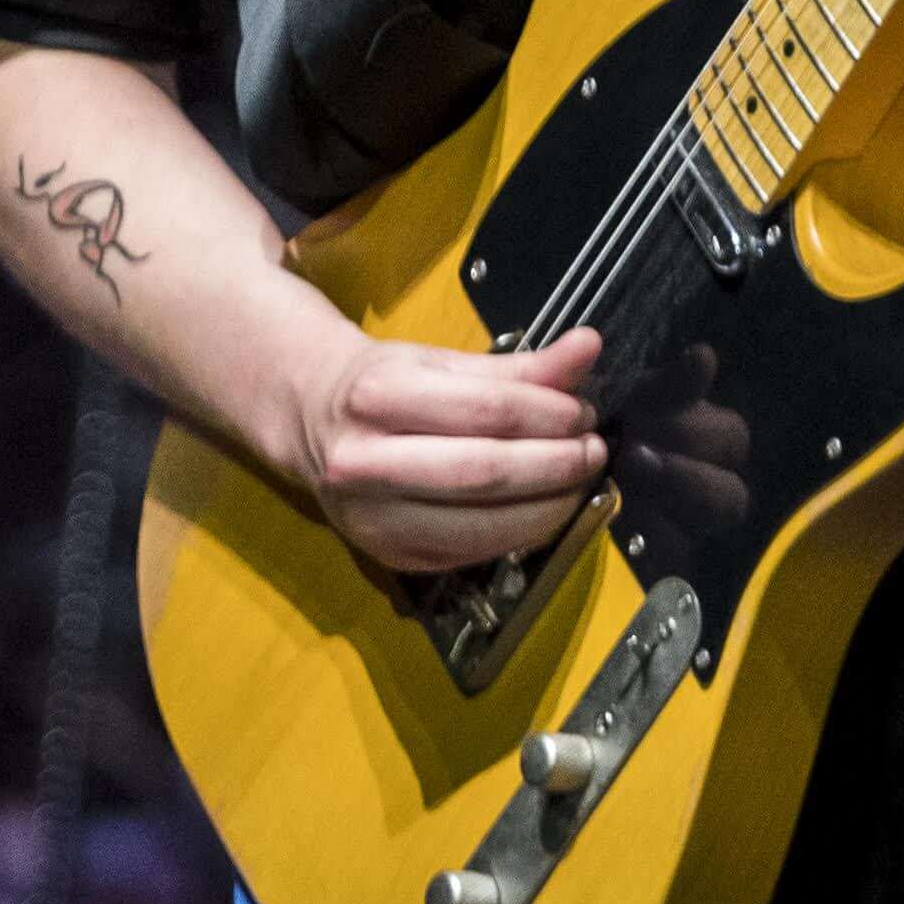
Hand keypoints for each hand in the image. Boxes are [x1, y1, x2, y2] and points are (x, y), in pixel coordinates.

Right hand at [279, 325, 609, 573]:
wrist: (312, 421)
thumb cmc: (386, 385)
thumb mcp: (444, 361)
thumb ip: (520, 365)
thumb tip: (589, 348)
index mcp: (379, 396)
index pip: (486, 411)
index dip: (549, 414)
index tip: (584, 412)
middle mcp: (365, 461)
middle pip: (485, 473)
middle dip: (555, 465)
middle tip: (592, 452)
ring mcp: (371, 517)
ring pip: (480, 526)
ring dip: (546, 508)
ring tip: (577, 483)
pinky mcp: (387, 555)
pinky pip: (468, 554)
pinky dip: (517, 536)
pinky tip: (541, 511)